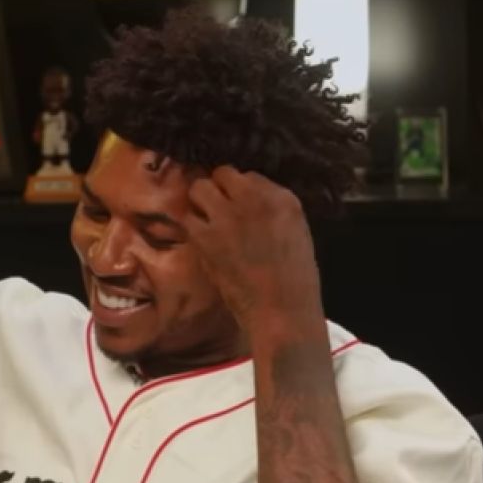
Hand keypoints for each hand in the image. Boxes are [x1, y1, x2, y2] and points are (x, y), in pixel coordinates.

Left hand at [184, 166, 322, 331]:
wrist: (280, 309)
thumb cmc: (294, 278)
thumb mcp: (295, 231)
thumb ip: (271, 210)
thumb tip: (246, 202)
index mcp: (283, 198)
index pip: (251, 176)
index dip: (241, 190)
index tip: (239, 204)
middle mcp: (253, 199)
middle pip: (222, 173)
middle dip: (218, 188)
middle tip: (218, 208)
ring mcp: (226, 216)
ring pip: (199, 188)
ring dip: (200, 202)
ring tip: (207, 221)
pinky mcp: (205, 237)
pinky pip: (187, 218)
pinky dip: (192, 226)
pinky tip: (201, 239)